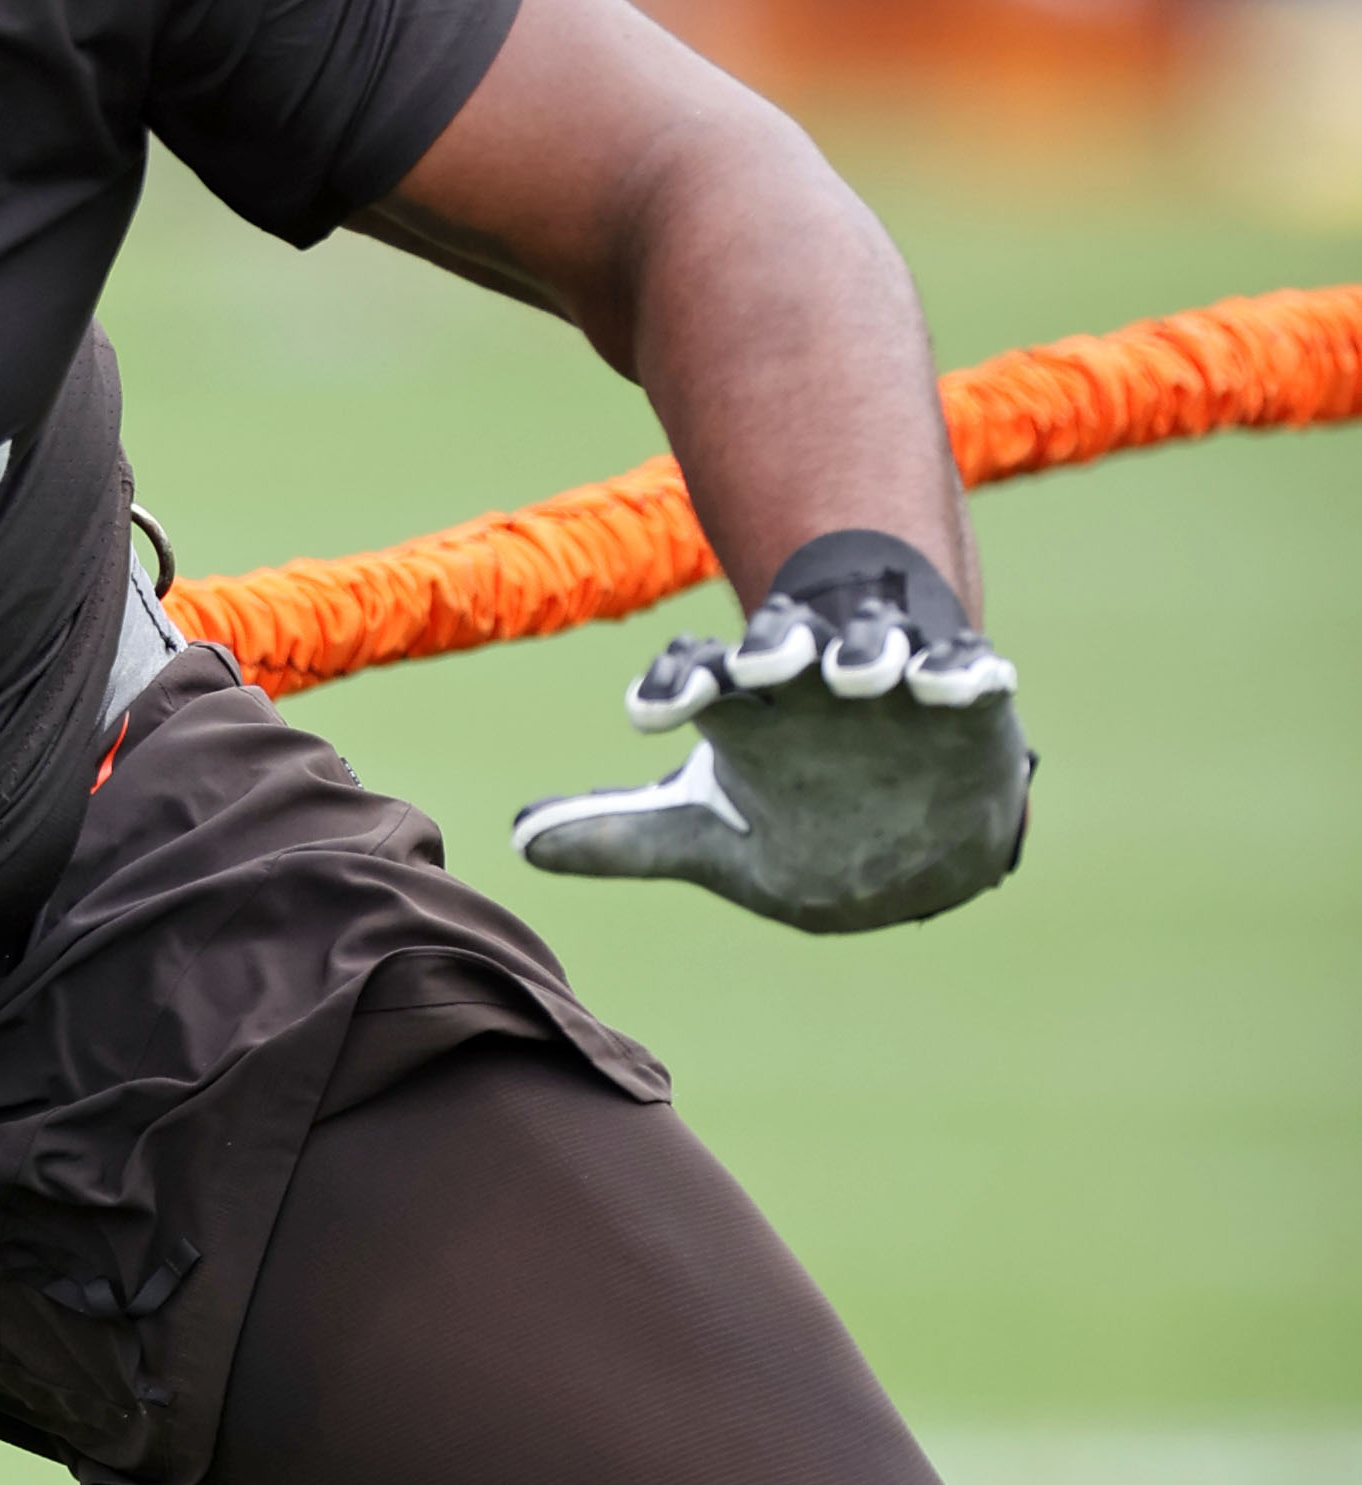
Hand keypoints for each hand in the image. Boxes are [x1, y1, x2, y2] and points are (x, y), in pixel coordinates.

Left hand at [510, 535, 1030, 936]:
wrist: (913, 829)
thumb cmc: (796, 814)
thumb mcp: (706, 833)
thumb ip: (619, 837)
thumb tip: (518, 843)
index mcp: (748, 708)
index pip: (700, 674)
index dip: (674, 682)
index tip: (652, 711)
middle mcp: (811, 682)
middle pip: (784, 641)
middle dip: (773, 645)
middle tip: (761, 664)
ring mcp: (890, 686)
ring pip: (873, 646)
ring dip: (866, 651)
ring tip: (858, 672)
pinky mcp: (963, 700)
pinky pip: (966, 675)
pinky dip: (961, 675)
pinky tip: (954, 689)